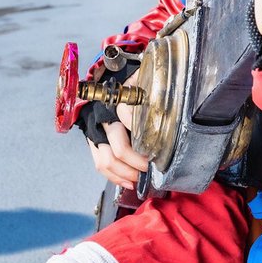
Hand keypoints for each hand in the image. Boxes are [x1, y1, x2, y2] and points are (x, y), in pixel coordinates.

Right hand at [85, 69, 149, 189]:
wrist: (100, 88)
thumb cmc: (125, 87)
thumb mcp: (138, 80)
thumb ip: (150, 86)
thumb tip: (169, 89)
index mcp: (116, 103)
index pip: (127, 117)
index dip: (141, 135)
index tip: (156, 146)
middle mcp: (104, 120)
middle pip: (119, 148)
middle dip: (137, 163)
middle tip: (150, 167)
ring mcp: (96, 133)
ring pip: (106, 160)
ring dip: (125, 174)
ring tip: (139, 178)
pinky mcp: (92, 143)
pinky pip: (100, 164)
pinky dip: (114, 177)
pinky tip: (128, 182)